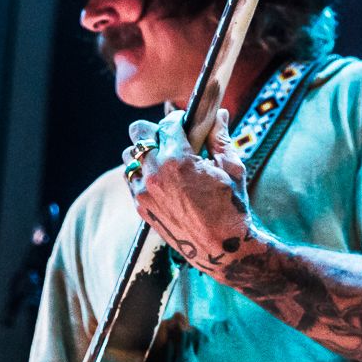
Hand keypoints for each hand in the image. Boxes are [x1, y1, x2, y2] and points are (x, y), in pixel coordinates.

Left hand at [128, 110, 251, 270]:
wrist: (221, 248)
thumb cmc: (231, 207)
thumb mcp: (232, 168)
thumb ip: (221, 137)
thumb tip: (220, 113)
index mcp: (180, 160)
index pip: (168, 123)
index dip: (179, 118)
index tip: (187, 122)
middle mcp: (155, 172)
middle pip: (139, 132)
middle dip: (155, 130)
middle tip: (172, 138)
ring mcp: (144, 190)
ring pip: (129, 155)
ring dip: (145, 152)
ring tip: (164, 160)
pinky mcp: (140, 205)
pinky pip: (131, 179)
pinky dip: (143, 173)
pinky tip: (162, 179)